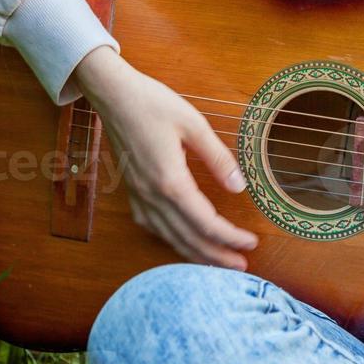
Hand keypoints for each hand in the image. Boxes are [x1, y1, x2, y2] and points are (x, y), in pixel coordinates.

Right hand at [75, 46, 258, 268]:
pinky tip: (185, 241)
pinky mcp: (133, 192)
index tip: (251, 243)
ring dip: (196, 254)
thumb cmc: (153, 103)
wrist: (113, 95)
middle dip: (216, 257)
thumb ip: (218, 157)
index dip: (230, 238)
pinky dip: (173, 240)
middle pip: (188, 239)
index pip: (206, 223)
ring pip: (169, 237)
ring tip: (219, 262)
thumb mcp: (194, 124)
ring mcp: (139, 196)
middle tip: (241, 268)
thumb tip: (240, 187)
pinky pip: (154, 227)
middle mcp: (152, 196)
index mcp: (170, 181)